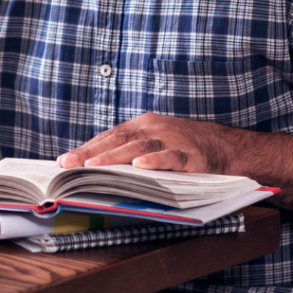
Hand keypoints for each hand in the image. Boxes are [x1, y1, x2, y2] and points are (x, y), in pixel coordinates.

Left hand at [57, 112, 233, 173]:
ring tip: (92, 167)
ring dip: (113, 158)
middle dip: (89, 153)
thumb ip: (130, 150)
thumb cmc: (185, 147)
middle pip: (117, 139)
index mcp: (143, 125)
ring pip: (138, 148)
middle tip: (68, 165)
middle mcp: (154, 128)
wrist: (228, 147)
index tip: (64, 160)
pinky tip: (139, 167)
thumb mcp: (155, 142)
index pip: (109, 136)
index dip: (86, 147)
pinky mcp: (191, 155)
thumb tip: (94, 166)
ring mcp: (173, 140)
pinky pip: (171, 157)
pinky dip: (155, 161)